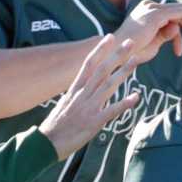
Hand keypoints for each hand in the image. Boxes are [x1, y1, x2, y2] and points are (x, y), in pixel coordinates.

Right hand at [40, 35, 142, 158]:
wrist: (45, 144)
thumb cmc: (55, 126)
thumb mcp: (65, 104)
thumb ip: (77, 95)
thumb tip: (86, 87)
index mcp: (74, 89)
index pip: (88, 64)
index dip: (99, 50)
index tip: (109, 37)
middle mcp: (82, 95)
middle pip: (101, 70)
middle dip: (116, 55)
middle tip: (129, 42)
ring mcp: (88, 107)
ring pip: (108, 85)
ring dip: (123, 72)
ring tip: (136, 60)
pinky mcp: (93, 122)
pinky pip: (111, 111)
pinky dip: (124, 103)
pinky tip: (136, 97)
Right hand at [117, 0, 181, 66]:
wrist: (118, 53)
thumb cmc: (132, 52)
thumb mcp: (153, 42)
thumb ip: (165, 34)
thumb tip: (176, 28)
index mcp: (146, 11)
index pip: (170, 16)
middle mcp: (149, 6)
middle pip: (177, 12)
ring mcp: (152, 8)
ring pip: (180, 12)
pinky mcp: (156, 14)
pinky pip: (179, 13)